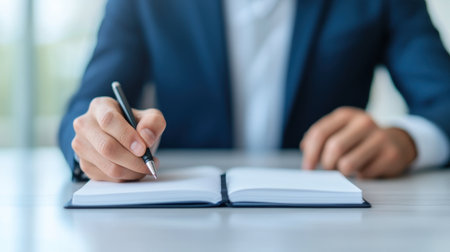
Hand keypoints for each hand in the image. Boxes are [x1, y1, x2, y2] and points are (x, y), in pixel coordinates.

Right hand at [71, 97, 165, 181]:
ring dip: (132, 171)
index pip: (108, 120)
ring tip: (146, 166)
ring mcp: (81, 146)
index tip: (143, 148)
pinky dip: (126, 178)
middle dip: (133, 160)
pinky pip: (108, 177)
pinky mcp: (85, 164)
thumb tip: (146, 137)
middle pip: (107, 147)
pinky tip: (134, 170)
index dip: (126, 136)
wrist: (123, 137)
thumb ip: (153, 122)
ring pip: (108, 166)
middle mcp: (85, 125)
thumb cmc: (134, 125)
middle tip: (150, 163)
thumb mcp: (149, 117)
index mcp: (100, 106)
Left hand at [300, 107, 416, 178]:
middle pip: (334, 148)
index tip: (307, 168)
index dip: (310, 153)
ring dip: (342, 172)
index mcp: (346, 115)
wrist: (397, 141)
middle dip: (326, 164)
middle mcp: (363, 122)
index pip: (320, 133)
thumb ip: (322, 136)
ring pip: (347, 164)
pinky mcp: (390, 154)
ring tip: (346, 169)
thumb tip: (305, 148)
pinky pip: (364, 174)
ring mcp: (379, 137)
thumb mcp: (341, 130)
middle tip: (328, 171)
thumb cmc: (361, 139)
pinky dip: (359, 176)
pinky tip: (365, 169)